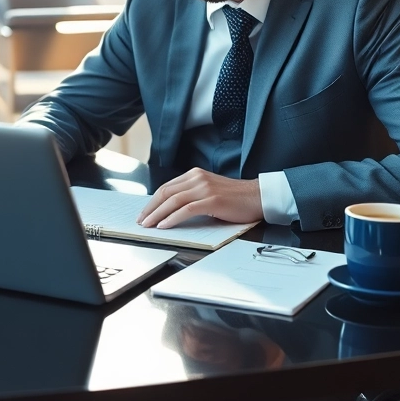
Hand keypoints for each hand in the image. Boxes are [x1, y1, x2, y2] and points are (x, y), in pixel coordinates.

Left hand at [136, 168, 263, 228]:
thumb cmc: (235, 198)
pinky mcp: (212, 200)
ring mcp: (205, 188)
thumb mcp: (209, 191)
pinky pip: (187, 209)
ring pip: (173, 200)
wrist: (258, 197)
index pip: (167, 187)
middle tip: (141, 221)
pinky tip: (165, 225)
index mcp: (195, 174)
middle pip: (165, 192)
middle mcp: (197, 178)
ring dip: (157, 214)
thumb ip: (192, 195)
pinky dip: (173, 218)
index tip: (144, 213)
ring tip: (148, 225)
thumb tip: (171, 210)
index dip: (152, 201)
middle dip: (150, 208)